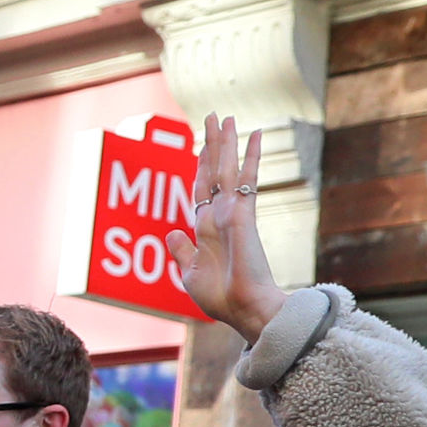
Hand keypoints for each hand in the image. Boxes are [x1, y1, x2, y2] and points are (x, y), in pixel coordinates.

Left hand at [165, 115, 288, 339]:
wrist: (243, 309)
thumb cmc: (221, 299)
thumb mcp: (190, 274)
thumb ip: (182, 251)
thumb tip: (171, 232)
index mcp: (206, 230)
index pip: (201, 191)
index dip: (199, 169)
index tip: (201, 148)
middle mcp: (220, 215)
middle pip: (213, 172)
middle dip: (212, 145)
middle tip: (212, 117)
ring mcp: (232, 211)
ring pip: (227, 168)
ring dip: (225, 141)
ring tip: (224, 116)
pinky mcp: (242, 212)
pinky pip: (245, 177)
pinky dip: (250, 154)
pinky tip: (255, 133)